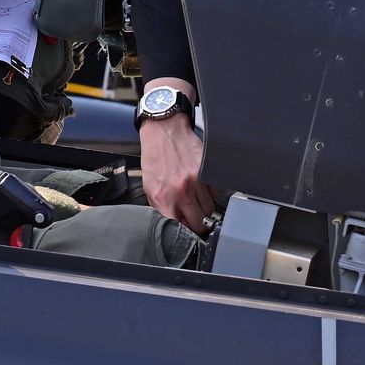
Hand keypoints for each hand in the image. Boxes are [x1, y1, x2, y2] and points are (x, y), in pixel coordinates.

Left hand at [139, 113, 212, 232]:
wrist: (164, 130)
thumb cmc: (155, 157)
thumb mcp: (149, 186)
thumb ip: (160, 206)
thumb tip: (172, 223)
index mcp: (164, 197)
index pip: (180, 229)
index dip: (184, 233)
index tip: (186, 232)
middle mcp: (182, 191)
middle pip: (200, 223)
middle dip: (198, 225)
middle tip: (194, 220)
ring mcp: (197, 181)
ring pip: (210, 209)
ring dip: (204, 209)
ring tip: (196, 201)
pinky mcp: (207, 171)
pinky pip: (215, 192)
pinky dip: (210, 194)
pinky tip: (200, 187)